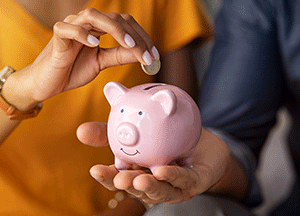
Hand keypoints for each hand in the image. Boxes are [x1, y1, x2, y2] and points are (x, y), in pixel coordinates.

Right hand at [4, 8, 158, 110]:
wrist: (48, 82)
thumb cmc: (73, 69)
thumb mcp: (101, 63)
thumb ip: (119, 56)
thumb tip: (141, 54)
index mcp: (99, 28)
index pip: (125, 24)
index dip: (142, 37)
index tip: (154, 56)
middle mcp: (87, 23)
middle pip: (115, 18)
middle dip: (135, 37)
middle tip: (148, 55)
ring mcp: (71, 27)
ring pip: (94, 16)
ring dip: (115, 30)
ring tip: (129, 46)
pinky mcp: (57, 37)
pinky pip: (68, 29)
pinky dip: (81, 34)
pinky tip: (95, 44)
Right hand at [77, 123, 236, 204]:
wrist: (201, 140)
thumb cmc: (167, 138)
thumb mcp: (137, 131)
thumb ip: (111, 132)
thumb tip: (80, 130)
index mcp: (138, 171)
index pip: (119, 177)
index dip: (107, 177)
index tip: (94, 169)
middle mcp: (153, 182)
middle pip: (136, 187)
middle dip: (125, 185)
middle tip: (118, 178)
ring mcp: (173, 186)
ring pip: (159, 190)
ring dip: (147, 186)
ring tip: (137, 179)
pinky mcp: (193, 182)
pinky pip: (183, 180)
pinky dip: (173, 176)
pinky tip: (163, 170)